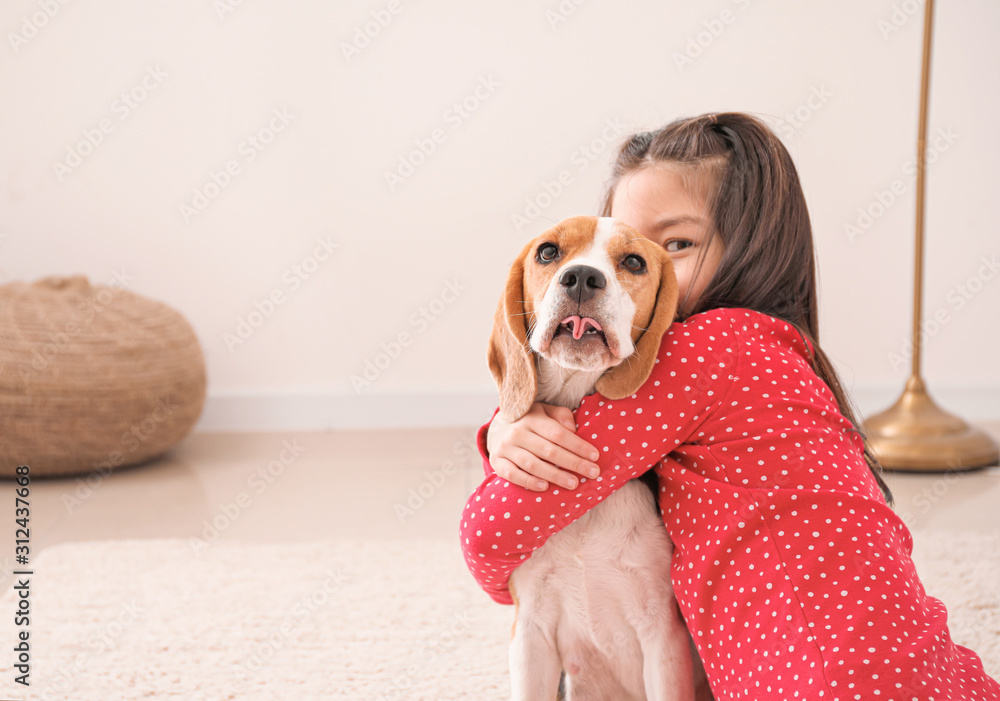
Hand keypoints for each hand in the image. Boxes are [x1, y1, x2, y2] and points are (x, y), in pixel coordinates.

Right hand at [486, 402, 600, 491]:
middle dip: (573, 463)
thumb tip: (573, 428)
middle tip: (593, 473)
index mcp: (532, 418)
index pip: (558, 433)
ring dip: (555, 475)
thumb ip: (560, 415)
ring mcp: (505, 448)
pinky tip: (544, 487)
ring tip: (573, 483)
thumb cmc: (529, 422)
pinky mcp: (497, 462)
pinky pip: (513, 475)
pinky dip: (528, 482)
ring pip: (533, 464)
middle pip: (549, 450)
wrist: (496, 429)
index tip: (595, 456)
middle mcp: (517, 432)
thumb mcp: (544, 411)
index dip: (578, 445)